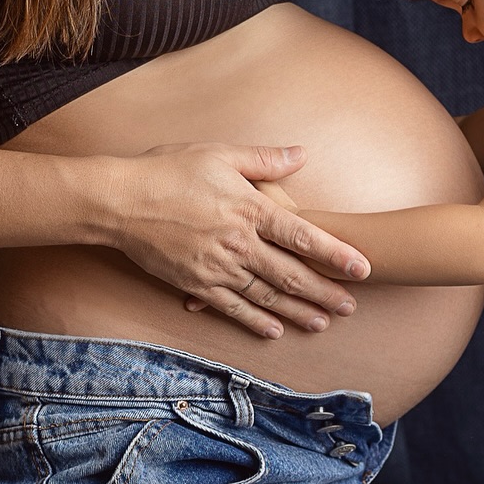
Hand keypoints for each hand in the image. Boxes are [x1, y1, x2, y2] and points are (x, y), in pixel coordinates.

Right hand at [104, 144, 368, 338]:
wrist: (120, 201)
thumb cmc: (169, 170)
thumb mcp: (219, 154)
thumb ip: (264, 159)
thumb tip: (302, 154)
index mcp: (249, 209)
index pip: (304, 235)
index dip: (336, 253)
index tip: (363, 267)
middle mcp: (239, 243)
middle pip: (291, 274)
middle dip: (324, 292)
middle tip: (351, 307)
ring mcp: (217, 268)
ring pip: (266, 296)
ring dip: (297, 311)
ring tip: (323, 322)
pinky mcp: (196, 284)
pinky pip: (232, 308)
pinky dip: (255, 321)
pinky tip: (275, 330)